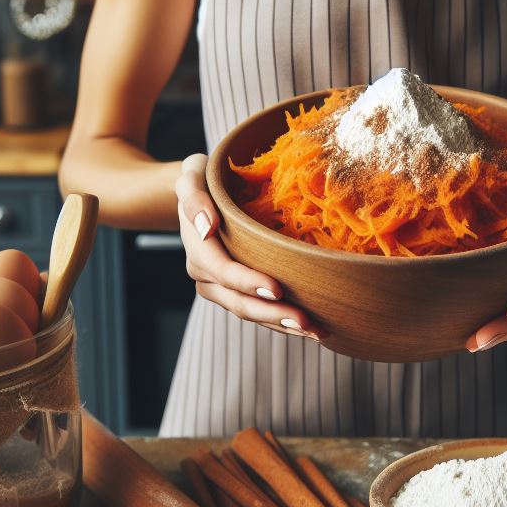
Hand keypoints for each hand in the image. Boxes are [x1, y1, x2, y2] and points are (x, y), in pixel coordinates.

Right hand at [175, 154, 325, 340]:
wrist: (199, 192)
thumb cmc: (203, 178)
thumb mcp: (192, 176)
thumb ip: (193, 198)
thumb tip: (206, 226)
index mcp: (198, 247)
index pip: (223, 271)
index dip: (248, 282)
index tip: (277, 289)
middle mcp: (204, 273)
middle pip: (237, 301)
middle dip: (272, 314)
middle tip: (306, 321)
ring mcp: (218, 286)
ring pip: (248, 312)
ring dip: (280, 324)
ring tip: (315, 330)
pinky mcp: (234, 291)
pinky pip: (255, 310)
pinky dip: (279, 322)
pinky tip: (306, 327)